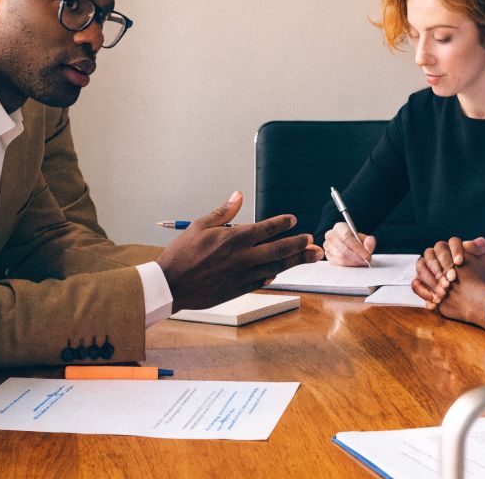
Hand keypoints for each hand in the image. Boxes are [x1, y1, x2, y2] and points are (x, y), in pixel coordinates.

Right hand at [157, 191, 323, 311]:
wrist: (171, 285)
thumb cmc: (182, 254)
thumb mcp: (200, 226)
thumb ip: (224, 211)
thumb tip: (239, 195)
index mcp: (234, 238)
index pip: (266, 228)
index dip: (282, 224)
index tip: (293, 220)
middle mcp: (243, 257)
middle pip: (279, 250)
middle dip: (299, 245)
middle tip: (314, 242)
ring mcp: (242, 275)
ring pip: (276, 267)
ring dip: (296, 261)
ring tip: (312, 257)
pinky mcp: (238, 289)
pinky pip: (262, 281)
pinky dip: (273, 275)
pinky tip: (279, 272)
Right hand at [324, 222, 374, 265]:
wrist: (349, 247)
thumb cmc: (356, 242)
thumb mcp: (365, 240)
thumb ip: (369, 242)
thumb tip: (368, 247)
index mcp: (339, 227)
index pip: (346, 236)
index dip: (357, 247)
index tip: (366, 255)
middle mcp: (330, 235)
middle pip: (343, 248)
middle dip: (356, 257)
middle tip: (365, 261)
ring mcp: (327, 246)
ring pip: (340, 257)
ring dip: (353, 262)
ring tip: (361, 263)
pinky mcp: (327, 255)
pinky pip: (336, 263)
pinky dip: (347, 265)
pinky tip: (353, 264)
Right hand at [412, 237, 484, 304]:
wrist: (474, 296)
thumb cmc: (478, 276)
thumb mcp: (483, 260)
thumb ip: (480, 247)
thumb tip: (468, 244)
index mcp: (451, 248)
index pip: (450, 243)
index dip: (454, 251)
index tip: (459, 263)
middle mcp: (437, 256)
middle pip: (431, 254)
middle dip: (440, 267)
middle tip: (450, 280)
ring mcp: (428, 269)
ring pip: (421, 267)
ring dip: (431, 280)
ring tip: (444, 292)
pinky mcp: (423, 283)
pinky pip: (415, 284)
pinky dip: (424, 292)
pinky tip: (436, 300)